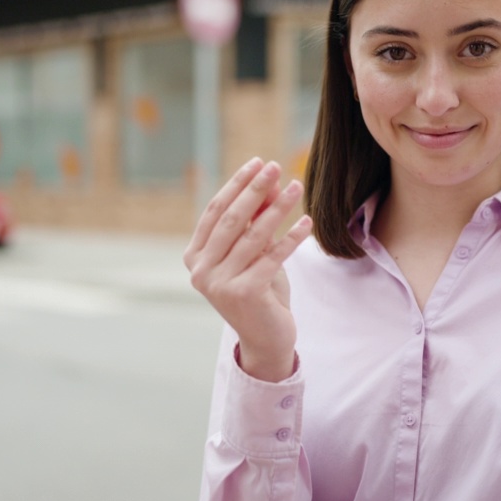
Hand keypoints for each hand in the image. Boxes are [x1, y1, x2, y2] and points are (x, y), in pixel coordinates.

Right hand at [183, 158, 313, 381]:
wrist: (265, 337)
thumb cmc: (259, 288)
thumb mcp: (254, 251)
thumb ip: (256, 219)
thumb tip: (269, 181)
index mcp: (194, 256)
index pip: (215, 211)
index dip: (237, 185)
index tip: (258, 164)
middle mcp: (201, 270)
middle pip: (231, 219)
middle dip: (255, 190)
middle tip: (276, 167)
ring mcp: (219, 284)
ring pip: (253, 236)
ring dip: (278, 208)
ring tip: (296, 187)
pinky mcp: (244, 293)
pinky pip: (272, 256)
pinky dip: (291, 237)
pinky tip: (306, 222)